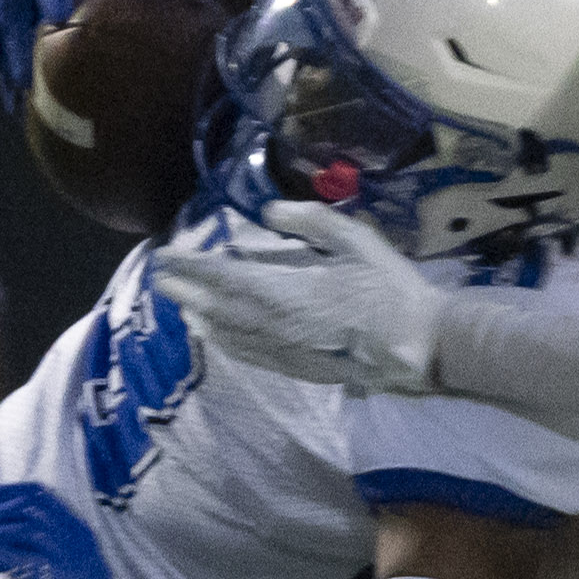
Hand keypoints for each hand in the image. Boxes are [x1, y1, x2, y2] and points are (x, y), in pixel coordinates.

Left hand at [151, 200, 444, 393]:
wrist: (416, 344)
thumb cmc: (387, 287)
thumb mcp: (353, 239)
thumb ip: (307, 221)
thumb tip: (268, 210)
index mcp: (282, 290)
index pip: (221, 276)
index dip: (188, 265)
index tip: (163, 254)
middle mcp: (270, 324)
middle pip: (213, 307)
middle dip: (184, 292)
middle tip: (161, 278)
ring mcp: (280, 350)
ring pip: (225, 334)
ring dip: (199, 316)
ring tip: (181, 304)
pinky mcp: (293, 367)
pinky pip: (246, 353)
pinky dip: (224, 340)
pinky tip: (217, 335)